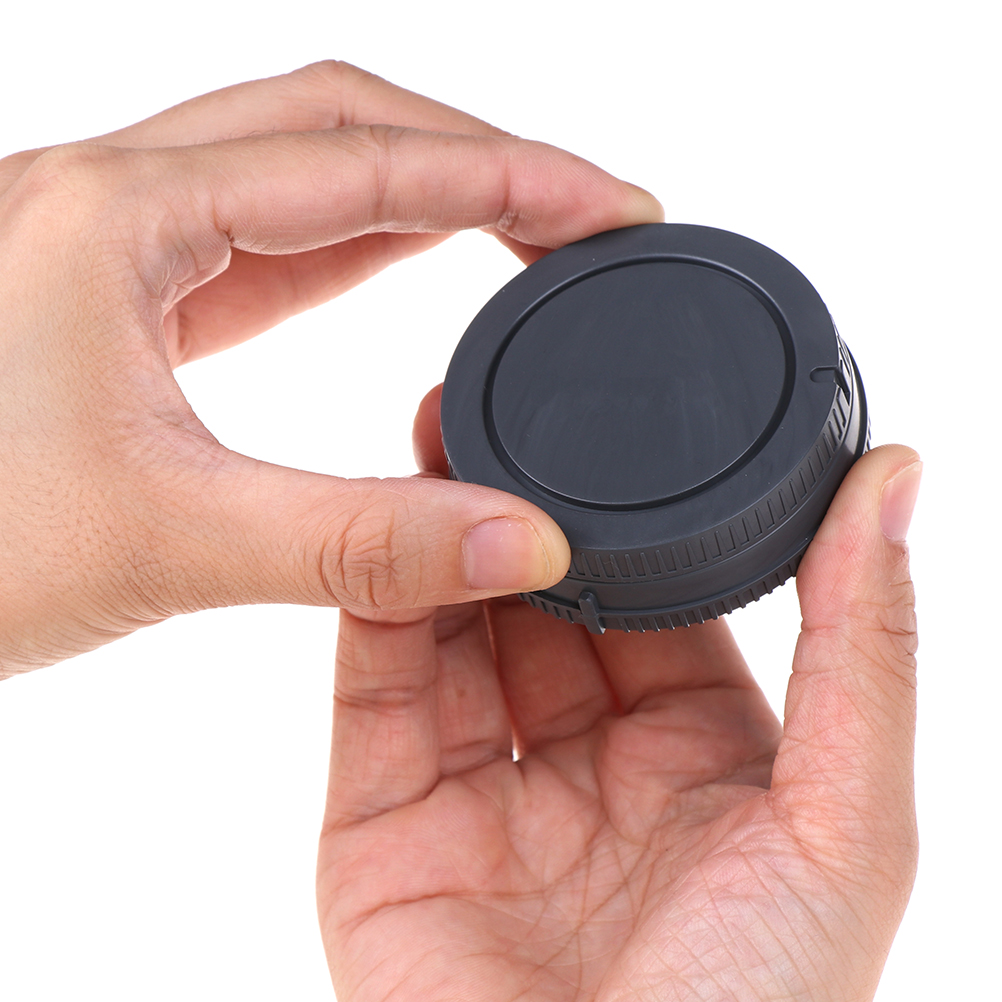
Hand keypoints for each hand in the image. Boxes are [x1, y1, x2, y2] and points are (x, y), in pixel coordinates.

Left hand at [0, 61, 662, 674]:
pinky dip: (360, 236)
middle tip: (586, 213)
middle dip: (479, 155)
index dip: (512, 178)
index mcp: (119, 218)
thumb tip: (523, 543)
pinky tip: (414, 255)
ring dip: (424, 183)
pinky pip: (263, 234)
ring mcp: (111, 239)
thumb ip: (360, 545)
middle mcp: (112, 197)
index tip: (616, 208)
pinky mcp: (118, 295)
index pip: (363, 161)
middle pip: (337, 119)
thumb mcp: (167, 542)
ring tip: (528, 224)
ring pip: (300, 164)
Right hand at [316, 392, 920, 1000]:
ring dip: (441, 546)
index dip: (632, 515)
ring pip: (452, 637)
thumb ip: (863, 644)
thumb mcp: (844, 821)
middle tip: (489, 410)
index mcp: (703, 758)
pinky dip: (375, 617)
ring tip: (429, 444)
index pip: (659, 601)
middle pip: (542, 609)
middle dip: (518, 514)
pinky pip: (374, 698)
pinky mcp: (383, 831)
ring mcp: (481, 797)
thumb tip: (899, 474)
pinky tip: (385, 541)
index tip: (611, 420)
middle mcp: (589, 768)